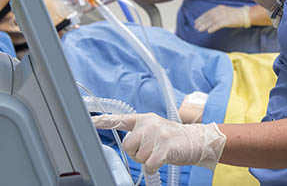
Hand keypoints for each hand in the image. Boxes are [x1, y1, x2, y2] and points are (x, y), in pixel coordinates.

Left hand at [92, 113, 225, 172]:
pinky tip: (162, 160)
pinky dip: (153, 167)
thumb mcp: (154, 129)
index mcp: (144, 119)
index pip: (120, 119)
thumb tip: (127, 144)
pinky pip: (148, 164)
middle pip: (128, 145)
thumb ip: (139, 132)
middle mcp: (150, 124)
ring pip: (138, 157)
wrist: (196, 140)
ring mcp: (158, 135)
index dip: (104, 121)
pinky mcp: (165, 147)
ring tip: (159, 152)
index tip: (90, 121)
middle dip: (136, 153)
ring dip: (147, 160)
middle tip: (150, 150)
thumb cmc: (172, 138)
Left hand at [194, 5, 249, 32]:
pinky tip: (209, 31)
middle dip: (201, 22)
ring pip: (212, 21)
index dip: (201, 18)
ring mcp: (224, 15)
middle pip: (208, 17)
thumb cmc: (235, 14)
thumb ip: (217, 14)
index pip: (207, 13)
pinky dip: (213, 28)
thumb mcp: (225, 11)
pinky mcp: (228, 21)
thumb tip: (209, 19)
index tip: (196, 22)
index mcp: (219, 8)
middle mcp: (220, 11)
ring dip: (205, 25)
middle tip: (195, 27)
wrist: (245, 15)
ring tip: (199, 30)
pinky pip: (218, 24)